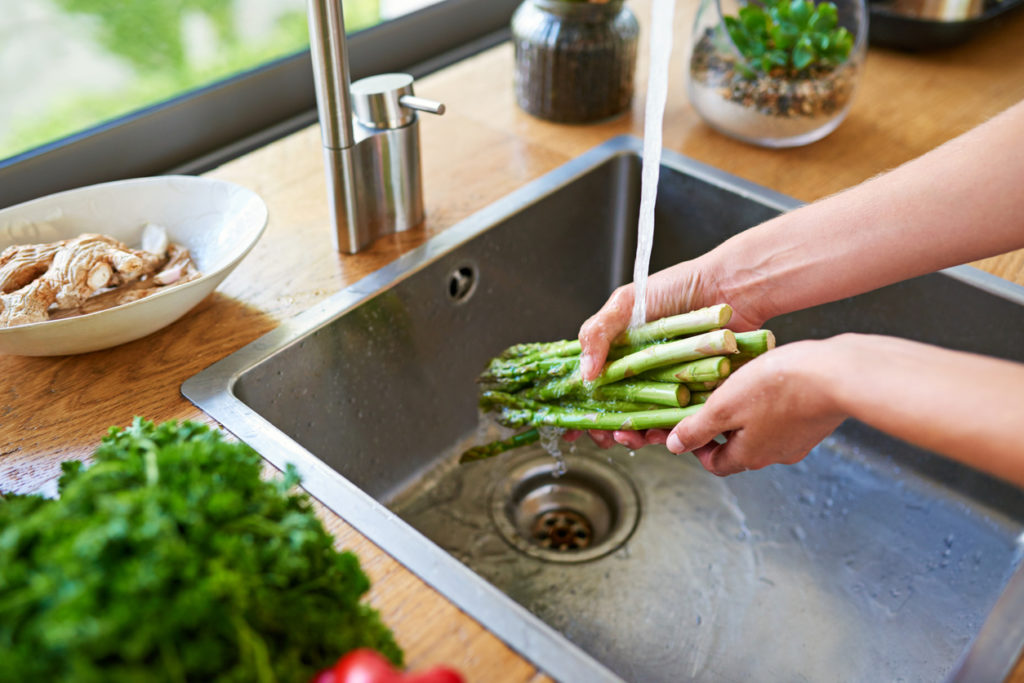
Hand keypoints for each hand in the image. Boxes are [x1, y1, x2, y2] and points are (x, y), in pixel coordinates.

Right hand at [570, 259, 766, 449]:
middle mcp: (644, 370)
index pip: (595, 385)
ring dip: (636, 435)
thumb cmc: (680, 286)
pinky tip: (661, 432)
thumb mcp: (626, 303)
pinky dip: (669, 430)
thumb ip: (597, 333)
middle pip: (619, 409)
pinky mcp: (697, 393)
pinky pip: (681, 419)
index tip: (574, 426)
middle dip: (609, 428)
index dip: (583, 407)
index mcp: (622, 350)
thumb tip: (584, 373)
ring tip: (632, 438)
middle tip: (606, 437)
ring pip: (648, 419)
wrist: (731, 286)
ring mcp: (670, 383)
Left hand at [664, 339, 845, 474]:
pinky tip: (769, 381)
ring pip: (762, 432)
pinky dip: (769, 404)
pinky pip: (783, 418)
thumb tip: (675, 446)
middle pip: (738, 449)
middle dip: (721, 428)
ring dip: (746, 414)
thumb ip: (697, 429)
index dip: (697, 447)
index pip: (715, 464)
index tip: (688, 426)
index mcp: (749, 456)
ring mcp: (799, 440)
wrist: (838, 374)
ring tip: (739, 386)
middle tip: (712, 400)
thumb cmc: (778, 387)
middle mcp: (776, 455)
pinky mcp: (815, 421)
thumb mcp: (724, 406)